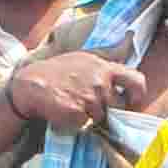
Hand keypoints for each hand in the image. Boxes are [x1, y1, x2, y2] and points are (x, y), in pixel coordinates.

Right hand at [5, 50, 129, 132]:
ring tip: (72, 107)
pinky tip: (64, 112)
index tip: (131, 103)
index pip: (137, 81)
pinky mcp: (77, 112)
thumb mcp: (83, 58)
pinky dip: (75, 123)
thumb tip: (129, 43)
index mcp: (104, 67)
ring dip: (88, 117)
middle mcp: (100, 81)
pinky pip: (83, 124)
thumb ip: (106, 60)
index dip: (137, 96)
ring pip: (100, 117)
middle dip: (106, 110)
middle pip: (116, 105)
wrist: (30, 85)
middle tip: (91, 108)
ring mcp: (89, 97)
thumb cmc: (56, 72)